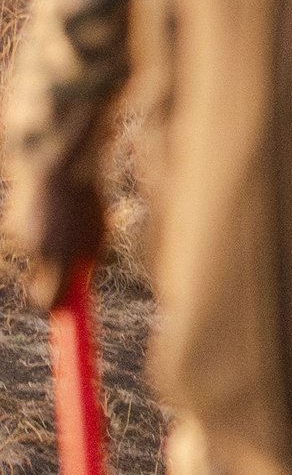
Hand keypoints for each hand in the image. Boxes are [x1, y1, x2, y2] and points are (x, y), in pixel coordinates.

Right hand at [15, 176, 104, 312]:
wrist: (56, 163)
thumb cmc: (86, 202)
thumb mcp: (97, 237)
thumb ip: (87, 266)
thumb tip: (80, 292)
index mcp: (62, 257)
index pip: (50, 301)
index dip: (56, 308)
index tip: (64, 311)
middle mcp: (37, 251)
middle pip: (38, 283)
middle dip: (51, 280)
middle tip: (67, 267)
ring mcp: (20, 236)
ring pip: (36, 255)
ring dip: (49, 247)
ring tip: (65, 220)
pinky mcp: (10, 222)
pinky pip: (29, 236)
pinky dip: (39, 229)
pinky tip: (50, 209)